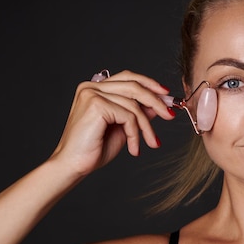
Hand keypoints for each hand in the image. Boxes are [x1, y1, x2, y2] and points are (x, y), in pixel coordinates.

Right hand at [49, 70, 174, 175]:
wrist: (73, 166)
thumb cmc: (94, 149)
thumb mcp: (122, 128)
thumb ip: (137, 113)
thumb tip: (158, 104)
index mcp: (95, 88)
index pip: (128, 77)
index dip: (149, 84)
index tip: (166, 95)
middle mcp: (92, 87)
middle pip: (134, 86)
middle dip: (156, 101)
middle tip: (170, 115)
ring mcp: (92, 94)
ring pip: (134, 104)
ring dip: (147, 127)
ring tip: (151, 143)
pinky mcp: (96, 105)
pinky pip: (128, 116)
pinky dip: (135, 134)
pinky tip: (134, 149)